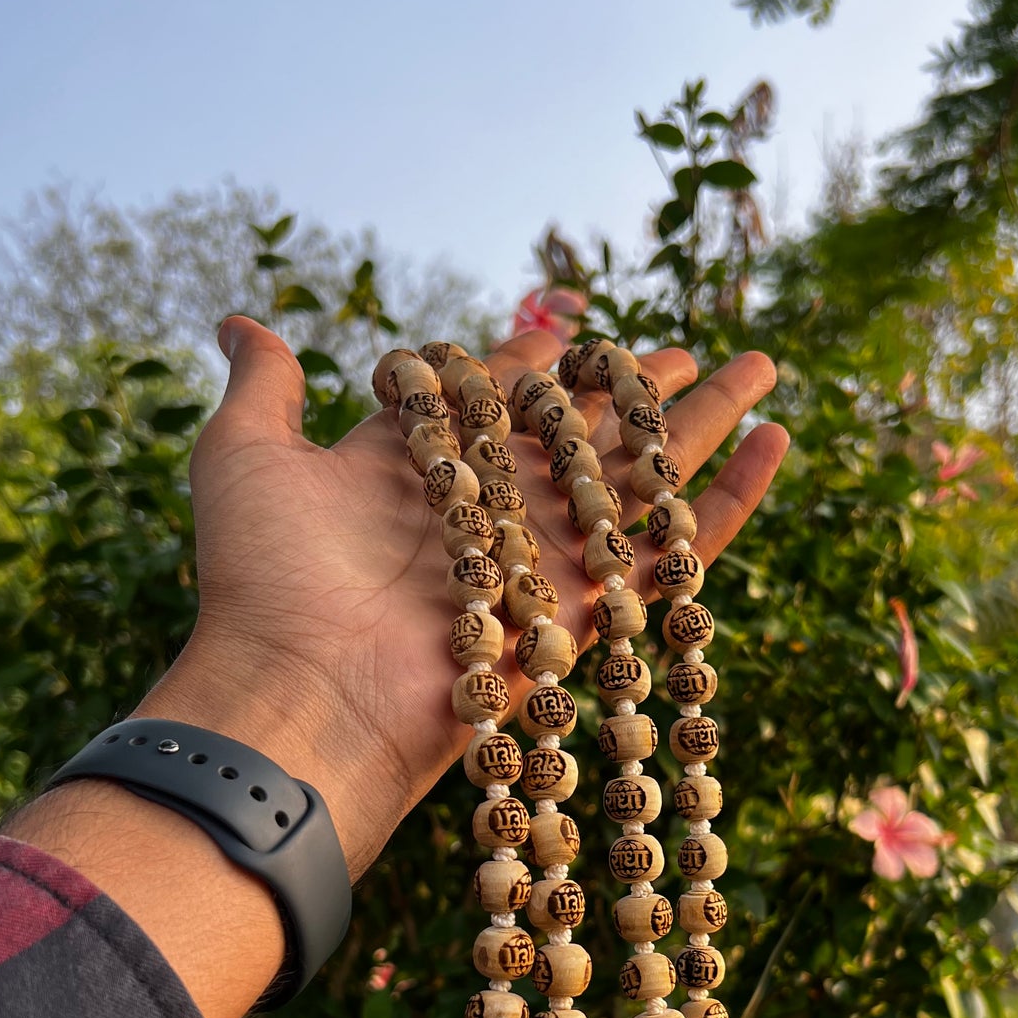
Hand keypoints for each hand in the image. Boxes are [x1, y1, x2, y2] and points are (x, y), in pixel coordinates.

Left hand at [153, 302, 787, 875]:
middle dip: (634, 391)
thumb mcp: (245, 459)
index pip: (492, 402)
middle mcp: (489, 516)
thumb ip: (262, 388)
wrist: (307, 697)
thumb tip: (241, 319)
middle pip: (580, 437)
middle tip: (688, 350)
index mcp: (417, 472)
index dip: (532, 365)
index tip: (570, 333)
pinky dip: (731, 500)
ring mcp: (542, 564)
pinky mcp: (589, 613)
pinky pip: (675, 552)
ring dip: (702, 423)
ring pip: (639, 480)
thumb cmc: (268, 581)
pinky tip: (776, 440)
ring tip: (759, 369)